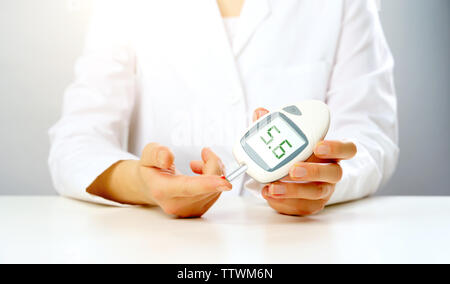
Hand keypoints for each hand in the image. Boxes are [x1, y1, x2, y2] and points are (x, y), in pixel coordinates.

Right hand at [87, 143, 231, 217]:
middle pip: (207, 186)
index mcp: (162, 189)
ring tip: (200, 163)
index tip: (224, 182)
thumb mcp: (148, 154)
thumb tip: (168, 158)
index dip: (208, 184)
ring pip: (215, 190)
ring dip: (214, 172)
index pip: (188, 188)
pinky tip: (202, 173)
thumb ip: (157, 153)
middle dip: (213, 165)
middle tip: (206, 152)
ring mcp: (188, 210)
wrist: (150, 186)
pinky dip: (215, 181)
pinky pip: (215, 194)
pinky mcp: (198, 211)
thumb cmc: (151, 170)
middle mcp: (175, 204)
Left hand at [252, 107, 356, 215]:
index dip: (336, 147)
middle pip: (334, 173)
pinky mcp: (311, 205)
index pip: (347, 149)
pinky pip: (300, 205)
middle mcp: (331, 172)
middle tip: (293, 169)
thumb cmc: (293, 155)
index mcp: (331, 152)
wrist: (287, 180)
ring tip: (273, 187)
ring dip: (294, 190)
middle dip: (314, 171)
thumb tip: (260, 112)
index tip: (318, 146)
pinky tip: (269, 194)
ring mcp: (323, 190)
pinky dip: (283, 201)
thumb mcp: (284, 139)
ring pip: (316, 192)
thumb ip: (273, 125)